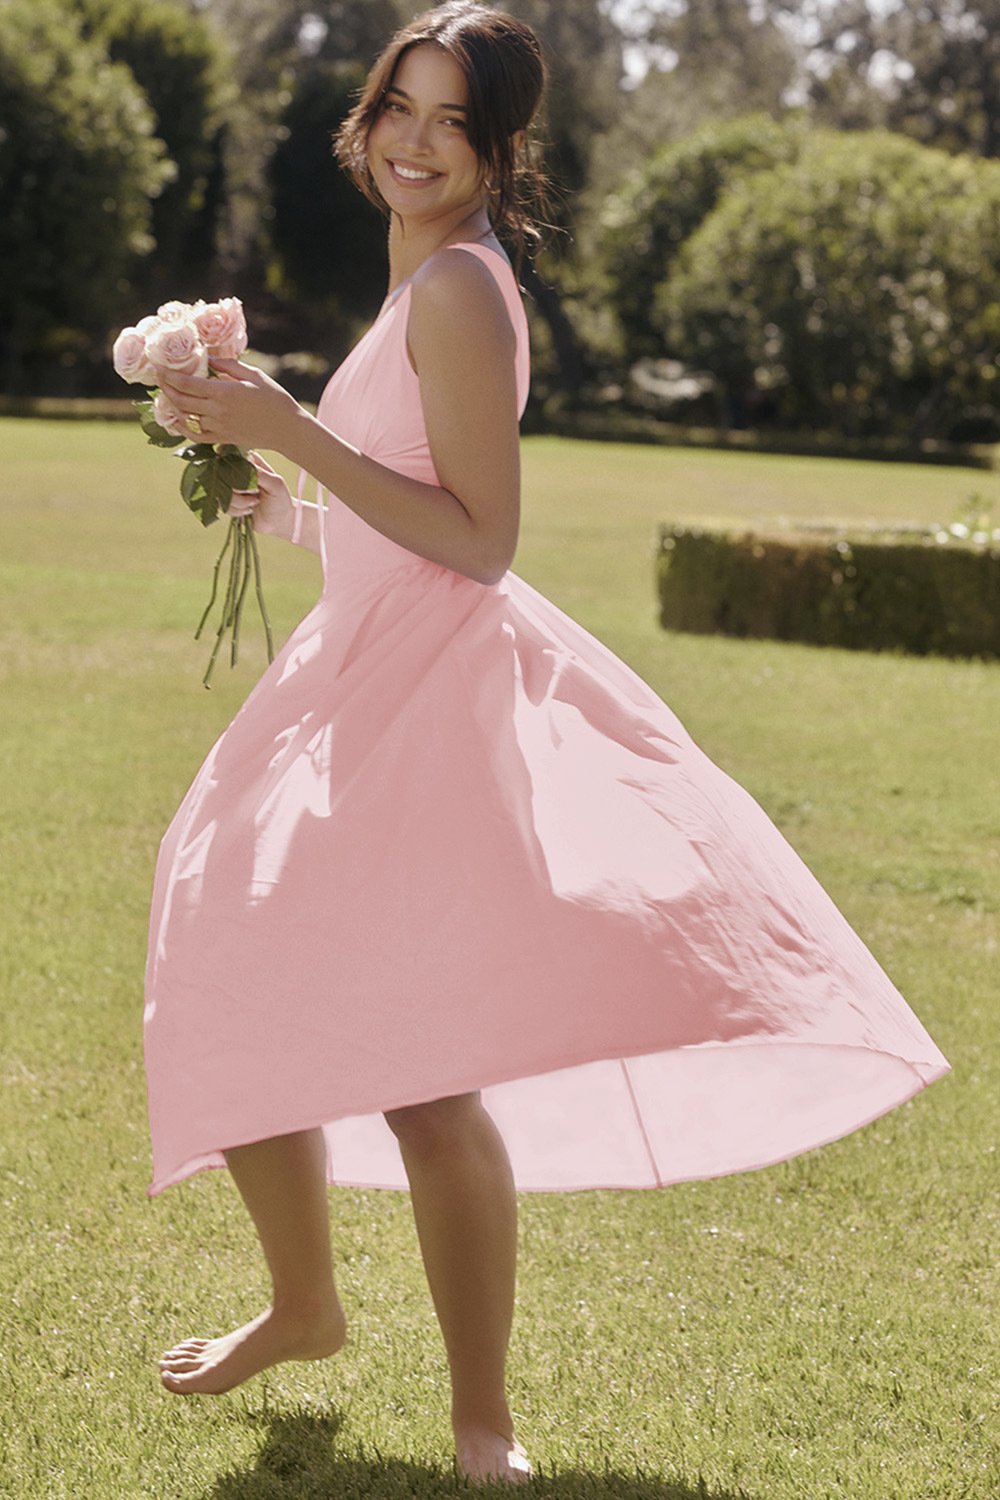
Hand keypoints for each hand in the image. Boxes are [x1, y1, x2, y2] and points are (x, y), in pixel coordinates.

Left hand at [155, 357, 301, 451]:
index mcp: (225, 392)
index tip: (158, 367)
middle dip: (166, 388)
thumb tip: (208, 359)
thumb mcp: (253, 375)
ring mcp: (218, 427)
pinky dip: (182, 428)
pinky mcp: (222, 439)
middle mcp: (217, 411)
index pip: (187, 383)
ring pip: (185, 417)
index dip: (169, 375)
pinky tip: (176, 420)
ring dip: (173, 405)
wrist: (287, 429)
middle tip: (159, 378)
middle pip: (180, 400)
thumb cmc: (274, 398)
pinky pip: (195, 435)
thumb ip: (228, 366)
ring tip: (168, 394)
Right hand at [227, 452, 292, 535]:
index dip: (237, 471)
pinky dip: (236, 510)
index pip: (233, 458)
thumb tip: (242, 470)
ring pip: (221, 491)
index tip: (250, 482)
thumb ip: (260, 474)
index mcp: (251, 462)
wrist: (278, 522)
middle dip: (239, 490)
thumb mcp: (275, 484)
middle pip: (223, 475)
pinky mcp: (228, 501)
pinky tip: (249, 510)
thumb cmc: (280, 500)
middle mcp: (238, 472)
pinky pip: (223, 504)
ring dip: (239, 502)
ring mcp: (232, 487)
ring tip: (254, 503)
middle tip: (255, 494)